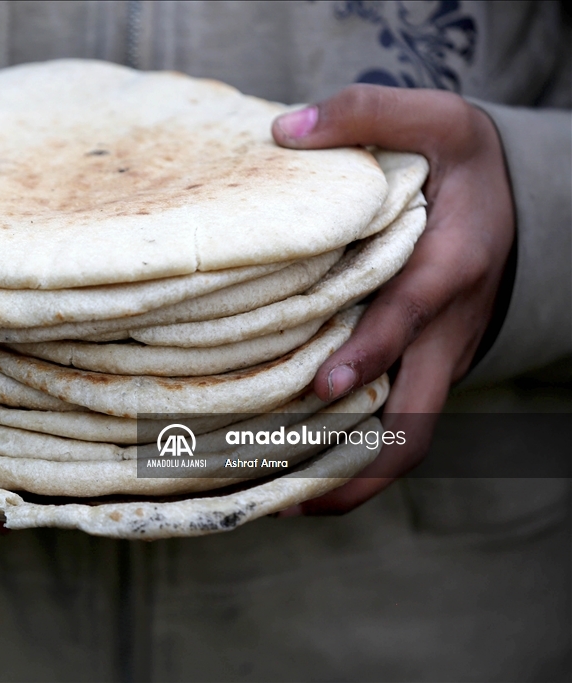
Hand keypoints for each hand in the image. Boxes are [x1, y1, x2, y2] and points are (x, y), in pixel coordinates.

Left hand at [271, 85, 514, 514]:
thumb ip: (366, 113)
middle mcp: (447, 330)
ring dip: (353, 478)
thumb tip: (283, 131)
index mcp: (449, 268)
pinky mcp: (424, 369)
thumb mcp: (434, 118)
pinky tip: (296, 469)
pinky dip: (353, 456)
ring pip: (407, 438)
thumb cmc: (462, 163)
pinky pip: (394, 425)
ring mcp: (438, 359)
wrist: (515, 201)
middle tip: (291, 494)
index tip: (321, 384)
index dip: (369, 353)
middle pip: (418, 418)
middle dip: (360, 464)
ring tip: (282, 503)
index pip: (410, 319)